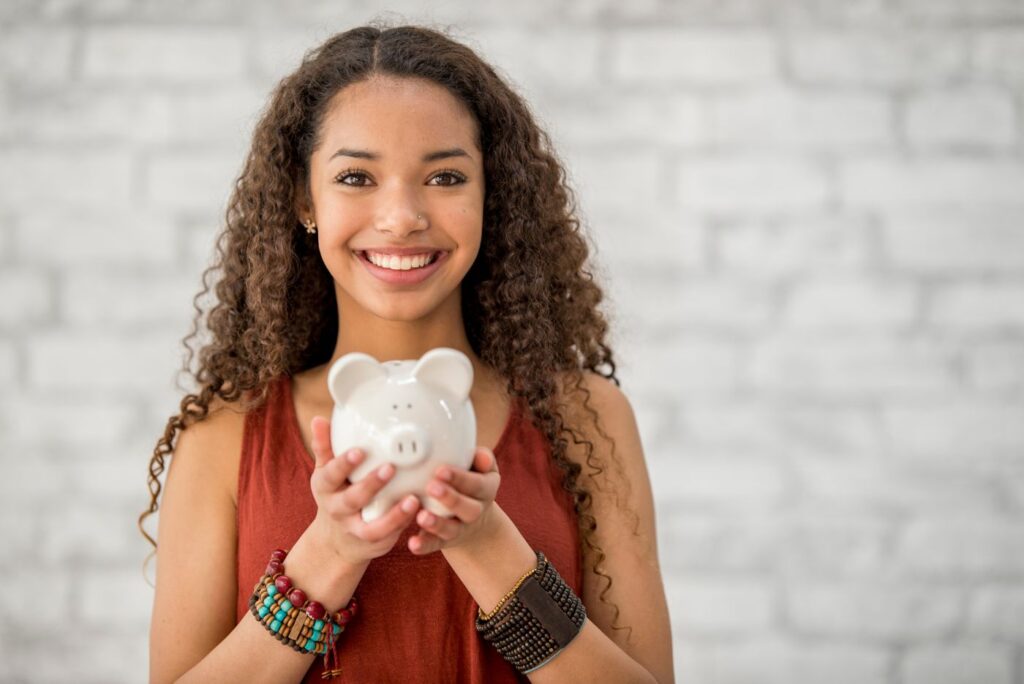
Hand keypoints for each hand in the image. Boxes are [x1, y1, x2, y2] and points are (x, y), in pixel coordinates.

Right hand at [308, 415, 420, 566]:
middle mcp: (339, 510)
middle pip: (352, 499)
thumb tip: (319, 419)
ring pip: (374, 527)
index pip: (331, 474)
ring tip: (413, 499)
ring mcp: (356, 529)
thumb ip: (325, 447)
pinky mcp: (375, 542)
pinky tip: (419, 509)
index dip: (344, 463)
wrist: (336, 540)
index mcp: (326, 488)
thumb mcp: (326, 472)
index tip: (360, 450)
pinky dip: (404, 524)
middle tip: (390, 468)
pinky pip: (390, 536)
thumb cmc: (337, 494)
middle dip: (370, 485)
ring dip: (394, 515)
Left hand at [407, 447, 500, 554]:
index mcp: (486, 489)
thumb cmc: (471, 481)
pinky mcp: (445, 541)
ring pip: (451, 529)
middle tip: (432, 487)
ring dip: (437, 524)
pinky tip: (413, 543)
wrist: (475, 517)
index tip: (441, 470)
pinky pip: (435, 544)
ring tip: (422, 516)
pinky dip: (424, 544)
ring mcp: (460, 528)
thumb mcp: (481, 468)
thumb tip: (482, 457)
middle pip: (469, 508)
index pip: (477, 484)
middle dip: (450, 498)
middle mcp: (476, 511)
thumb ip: (481, 458)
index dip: (460, 478)